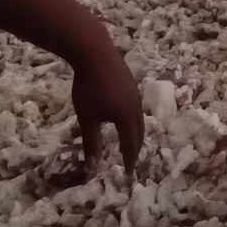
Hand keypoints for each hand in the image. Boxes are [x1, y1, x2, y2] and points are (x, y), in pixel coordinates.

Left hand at [72, 47, 143, 178]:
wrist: (95, 51)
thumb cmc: (89, 87)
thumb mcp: (87, 118)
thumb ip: (91, 143)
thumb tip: (93, 168)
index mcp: (127, 118)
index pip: (131, 144)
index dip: (130, 160)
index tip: (129, 174)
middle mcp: (136, 107)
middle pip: (139, 132)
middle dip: (136, 148)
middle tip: (131, 160)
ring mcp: (135, 93)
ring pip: (139, 119)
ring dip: (135, 133)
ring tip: (129, 141)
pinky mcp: (131, 83)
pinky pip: (136, 108)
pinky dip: (133, 120)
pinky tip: (124, 117)